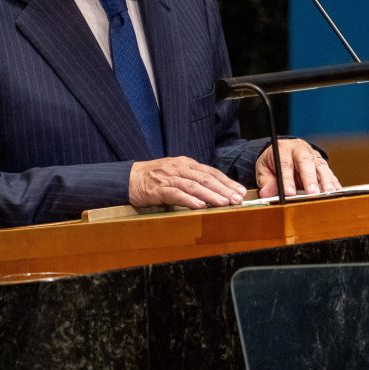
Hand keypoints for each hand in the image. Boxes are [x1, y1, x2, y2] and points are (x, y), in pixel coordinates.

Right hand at [129, 157, 247, 209]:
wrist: (128, 178)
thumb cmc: (154, 178)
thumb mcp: (176, 174)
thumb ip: (193, 180)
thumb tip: (215, 192)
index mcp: (186, 164)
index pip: (211, 172)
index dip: (227, 181)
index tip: (240, 191)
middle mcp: (180, 168)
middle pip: (206, 178)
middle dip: (224, 189)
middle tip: (237, 198)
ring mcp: (169, 177)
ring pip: (194, 185)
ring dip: (211, 195)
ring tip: (224, 203)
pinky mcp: (158, 189)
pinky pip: (176, 194)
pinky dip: (189, 200)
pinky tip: (200, 205)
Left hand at [255, 139, 341, 197]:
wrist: (285, 150)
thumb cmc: (274, 160)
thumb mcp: (264, 168)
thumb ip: (266, 181)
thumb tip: (267, 193)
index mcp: (284, 148)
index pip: (285, 163)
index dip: (287, 179)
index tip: (289, 193)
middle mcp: (301, 150)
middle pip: (307, 163)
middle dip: (310, 179)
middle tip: (312, 193)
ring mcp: (313, 156)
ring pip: (321, 167)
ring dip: (326, 181)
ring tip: (328, 194)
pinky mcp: (322, 164)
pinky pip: (330, 173)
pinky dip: (333, 183)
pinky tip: (336, 193)